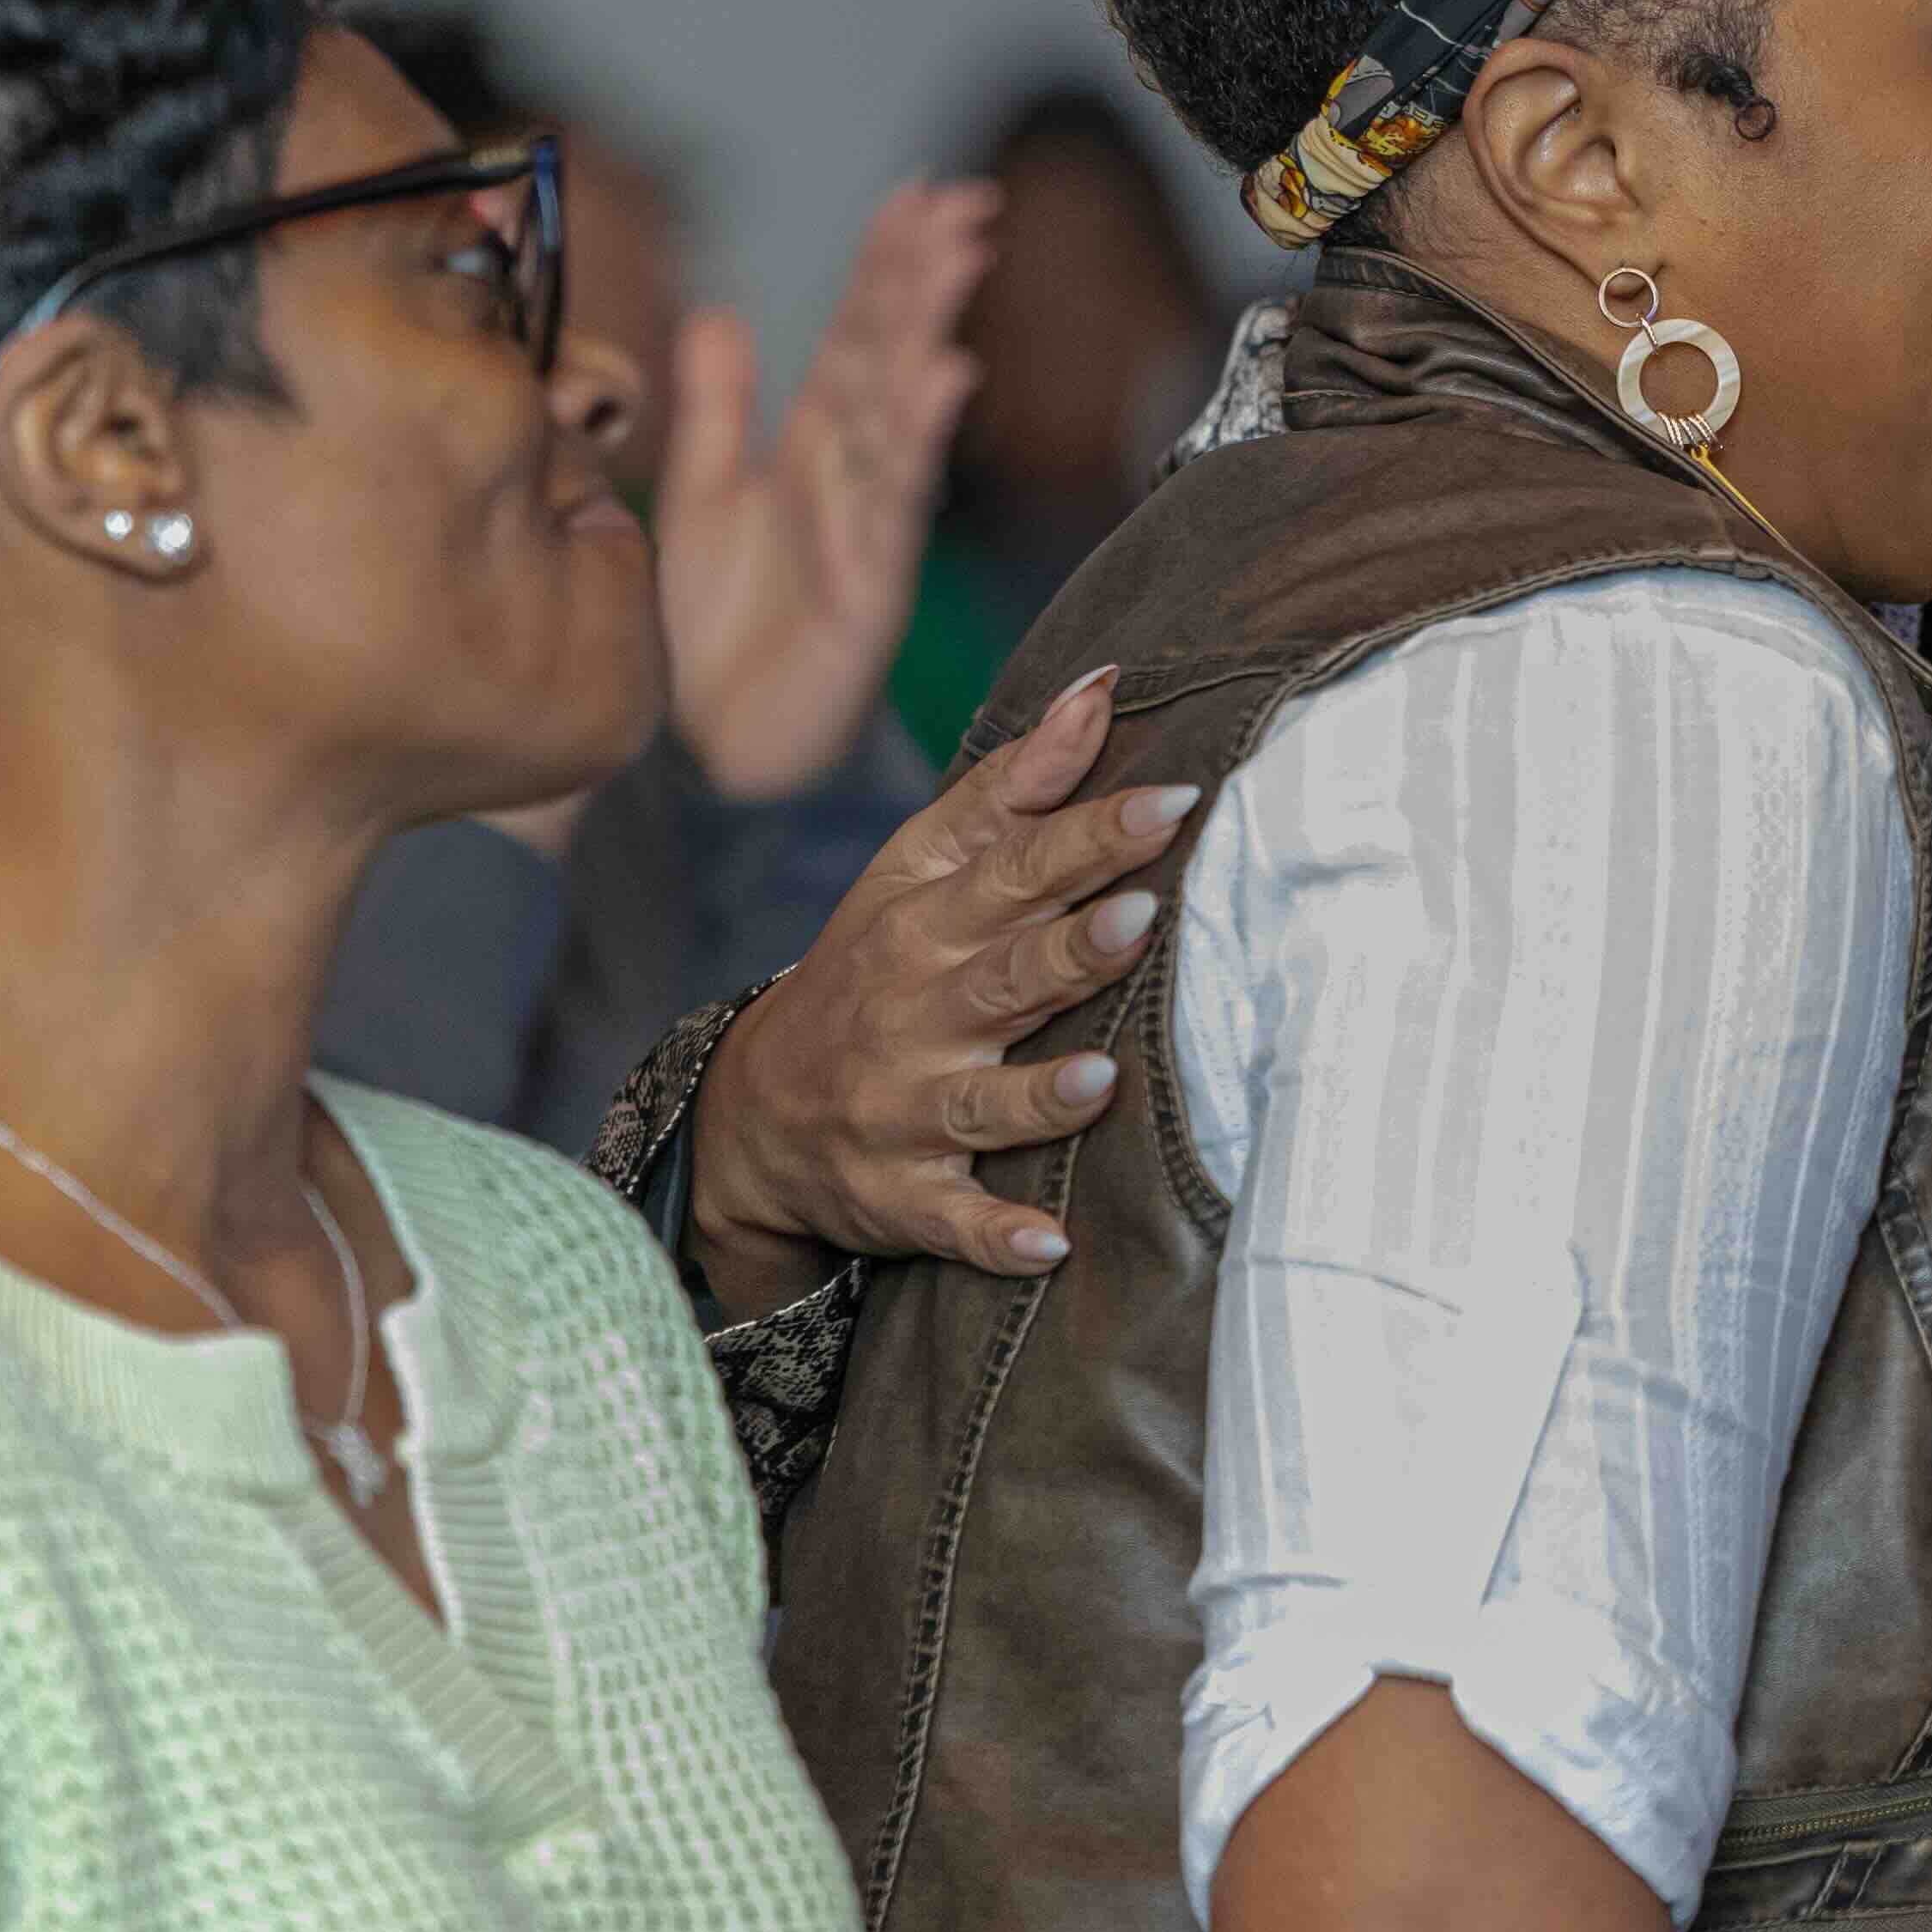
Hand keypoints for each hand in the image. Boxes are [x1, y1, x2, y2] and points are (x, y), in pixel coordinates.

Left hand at [656, 178, 995, 798]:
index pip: (856, 334)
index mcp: (810, 448)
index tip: (919, 192)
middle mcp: (847, 477)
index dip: (886, 264)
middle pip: (890, 357)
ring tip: (959, 257)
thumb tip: (722, 312)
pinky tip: (943, 373)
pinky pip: (896, 500)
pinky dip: (918, 434)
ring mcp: (866, 529)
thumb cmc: (708, 633)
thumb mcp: (696, 499)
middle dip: (925, 278)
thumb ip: (716, 410)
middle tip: (962, 203)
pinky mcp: (869, 588)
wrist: (701, 756)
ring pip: (901, 412)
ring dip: (930, 329)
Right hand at [687, 666, 1189, 1314]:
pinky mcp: (904, 1196)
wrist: (755, 1113)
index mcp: (926, 924)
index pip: (1016, 871)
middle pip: (1004, 977)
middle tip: (1141, 918)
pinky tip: (1051, 1244)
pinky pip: (952, 1223)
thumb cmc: (875, 966)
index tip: (1176, 799)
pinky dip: (996, 1236)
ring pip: (979, 1103)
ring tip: (1099, 1081)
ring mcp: (905, 1111)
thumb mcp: (918, 868)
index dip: (1092, 836)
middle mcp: (917, 1014)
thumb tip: (1102, 687)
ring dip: (1038, 1096)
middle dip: (1069, 951)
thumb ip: (1014, 785)